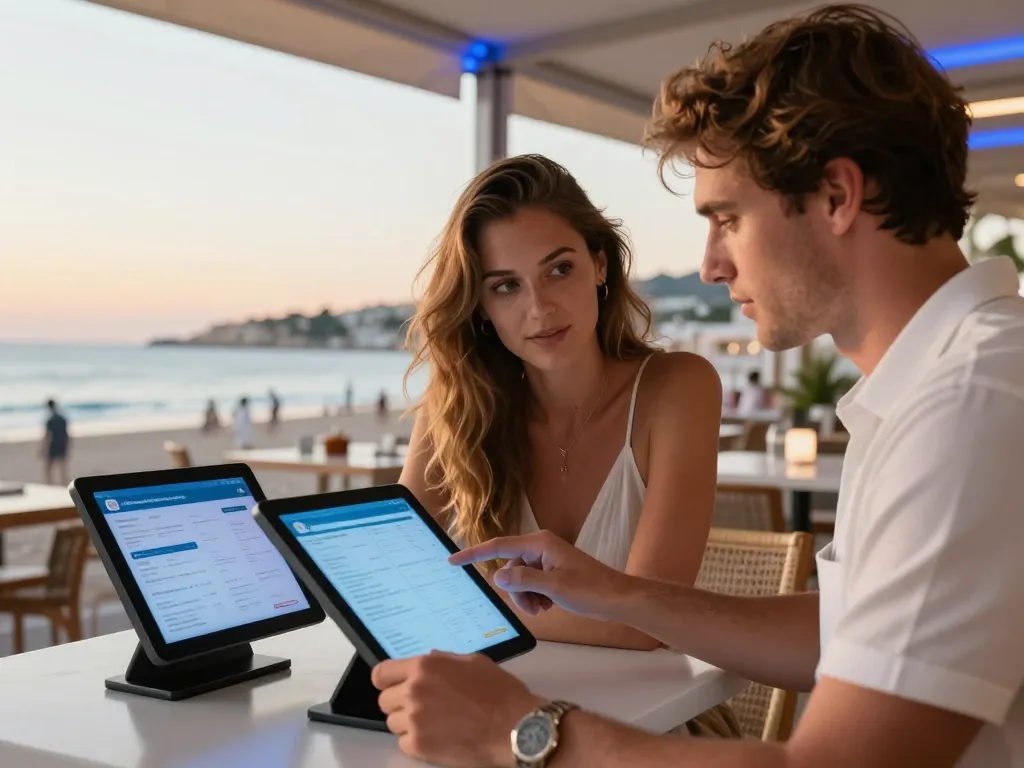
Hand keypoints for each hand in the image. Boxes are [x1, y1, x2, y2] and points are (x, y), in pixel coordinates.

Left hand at [372, 651, 542, 766]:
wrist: (515, 727)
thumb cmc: (500, 693)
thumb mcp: (473, 662)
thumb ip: (443, 660)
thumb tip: (428, 660)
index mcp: (425, 667)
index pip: (381, 673)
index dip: (385, 681)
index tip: (389, 686)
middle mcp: (414, 690)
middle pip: (384, 700)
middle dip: (400, 704)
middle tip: (422, 708)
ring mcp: (414, 720)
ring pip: (393, 723)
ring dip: (408, 724)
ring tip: (435, 724)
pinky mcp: (418, 746)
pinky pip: (404, 743)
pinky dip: (417, 743)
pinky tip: (438, 737)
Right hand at [450, 530, 632, 619]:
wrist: (617, 598)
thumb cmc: (590, 590)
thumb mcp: (553, 587)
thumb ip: (523, 581)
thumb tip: (497, 577)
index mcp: (539, 544)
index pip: (499, 547)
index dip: (474, 554)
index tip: (453, 561)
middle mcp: (540, 548)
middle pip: (510, 569)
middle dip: (516, 591)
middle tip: (533, 608)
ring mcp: (546, 560)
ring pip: (519, 580)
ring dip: (526, 597)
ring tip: (543, 609)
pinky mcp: (552, 572)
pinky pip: (531, 584)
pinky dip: (534, 597)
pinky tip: (548, 606)